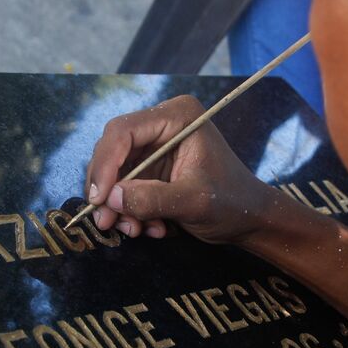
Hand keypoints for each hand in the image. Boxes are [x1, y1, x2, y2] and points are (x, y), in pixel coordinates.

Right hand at [85, 95, 271, 243]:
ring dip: (119, 205)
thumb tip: (110, 198)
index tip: (99, 198)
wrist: (249, 219)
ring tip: (136, 231)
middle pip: (113, 151)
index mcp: (177, 116)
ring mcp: (156, 146)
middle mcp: (162, 124)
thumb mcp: (193, 201)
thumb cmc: (232, 203)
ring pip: (116, 172)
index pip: (123, 131)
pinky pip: (126, 186)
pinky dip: (130, 210)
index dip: (105, 164)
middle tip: (106, 222)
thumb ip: (152, 198)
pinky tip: (151, 227)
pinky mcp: (152, 168)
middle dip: (108, 189)